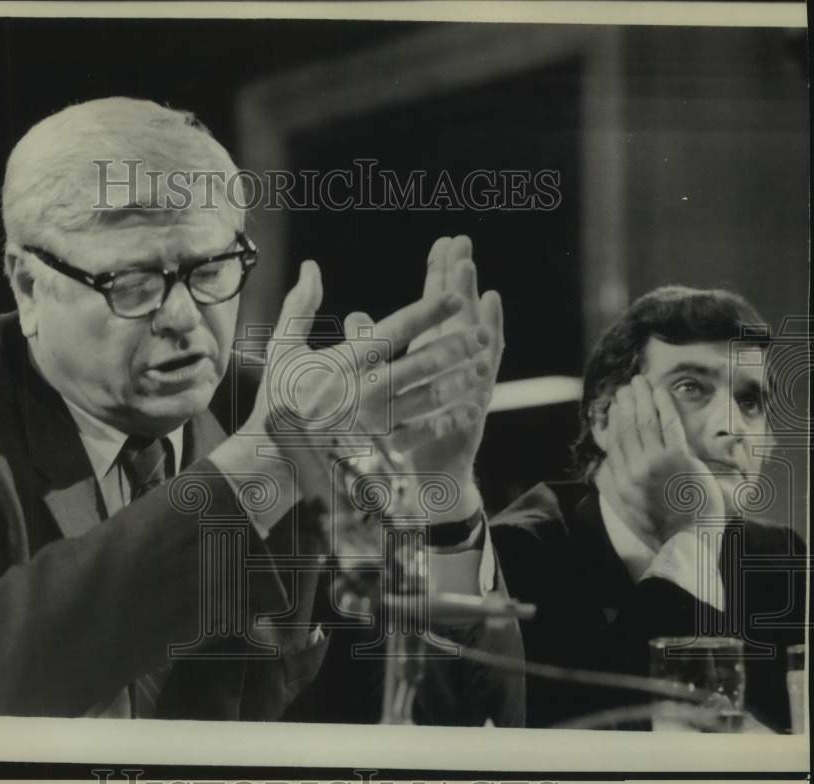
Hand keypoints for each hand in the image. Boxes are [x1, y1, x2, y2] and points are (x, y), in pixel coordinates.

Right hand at [244, 259, 474, 442]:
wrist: (271, 457)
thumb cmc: (279, 397)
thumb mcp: (282, 348)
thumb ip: (300, 306)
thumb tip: (311, 266)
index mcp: (343, 363)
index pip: (394, 331)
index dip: (427, 312)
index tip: (454, 297)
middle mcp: (362, 391)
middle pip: (418, 365)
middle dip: (453, 348)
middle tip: (481, 334)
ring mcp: (373, 422)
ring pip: (426, 398)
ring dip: (457, 382)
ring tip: (482, 367)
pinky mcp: (378, 447)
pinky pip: (421, 432)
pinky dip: (447, 420)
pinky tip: (468, 408)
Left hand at [391, 235, 503, 517]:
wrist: (414, 481)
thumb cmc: (396, 431)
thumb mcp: (373, 386)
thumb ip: (366, 348)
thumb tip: (354, 315)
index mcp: (425, 353)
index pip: (435, 305)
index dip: (440, 274)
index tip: (445, 241)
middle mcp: (450, 365)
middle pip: (459, 315)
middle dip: (462, 282)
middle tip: (465, 245)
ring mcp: (465, 388)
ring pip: (475, 345)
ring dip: (479, 316)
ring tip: (483, 285)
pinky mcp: (470, 415)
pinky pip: (480, 388)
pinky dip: (488, 367)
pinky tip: (491, 346)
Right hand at [596, 375, 724, 545]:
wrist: (687, 540)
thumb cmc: (660, 526)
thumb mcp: (626, 509)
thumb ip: (612, 485)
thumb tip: (603, 465)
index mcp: (619, 481)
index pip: (614, 442)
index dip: (613, 419)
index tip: (615, 405)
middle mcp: (633, 469)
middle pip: (627, 427)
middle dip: (626, 402)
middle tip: (626, 386)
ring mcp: (655, 462)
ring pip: (645, 422)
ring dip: (642, 397)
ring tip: (640, 382)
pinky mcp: (679, 458)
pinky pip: (669, 424)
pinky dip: (663, 405)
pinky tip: (660, 391)